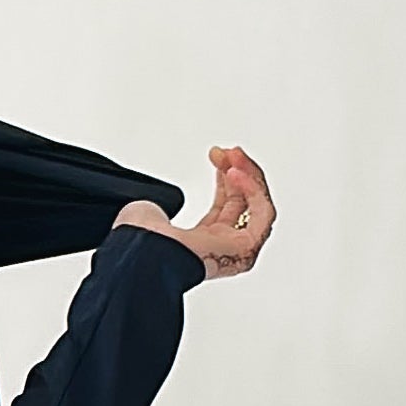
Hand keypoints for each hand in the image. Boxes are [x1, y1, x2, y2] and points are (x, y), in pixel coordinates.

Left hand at [114, 146, 274, 278]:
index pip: (224, 208)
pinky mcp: (247, 247)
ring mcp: (235, 250)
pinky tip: (237, 173)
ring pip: (256, 207)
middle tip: (228, 152)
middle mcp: (219, 249)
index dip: (225, 179)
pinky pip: (263, 213)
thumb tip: (160, 204)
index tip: (219, 157)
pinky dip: (254, 189)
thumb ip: (162, 206)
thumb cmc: (143, 241)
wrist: (147, 253)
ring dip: (249, 176)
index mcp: (197, 244)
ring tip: (234, 156)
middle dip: (238, 172)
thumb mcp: (151, 213)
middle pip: (243, 204)